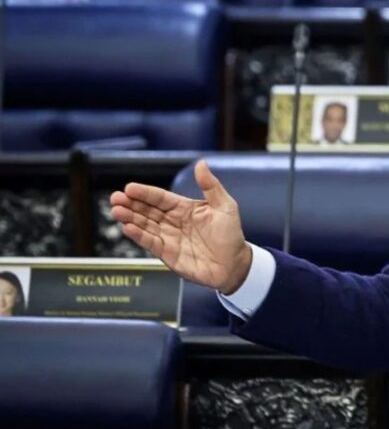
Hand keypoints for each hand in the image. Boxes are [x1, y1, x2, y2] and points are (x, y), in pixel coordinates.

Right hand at [110, 160, 251, 293]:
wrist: (235, 265)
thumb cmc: (231, 235)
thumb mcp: (225, 206)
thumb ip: (211, 186)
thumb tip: (201, 163)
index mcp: (184, 208)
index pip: (160, 198)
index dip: (145, 193)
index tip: (129, 188)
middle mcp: (173, 222)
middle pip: (147, 210)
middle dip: (130, 204)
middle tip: (115, 198)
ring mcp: (169, 238)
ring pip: (145, 225)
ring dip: (130, 218)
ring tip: (116, 211)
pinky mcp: (167, 254)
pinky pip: (150, 243)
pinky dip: (139, 236)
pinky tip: (128, 228)